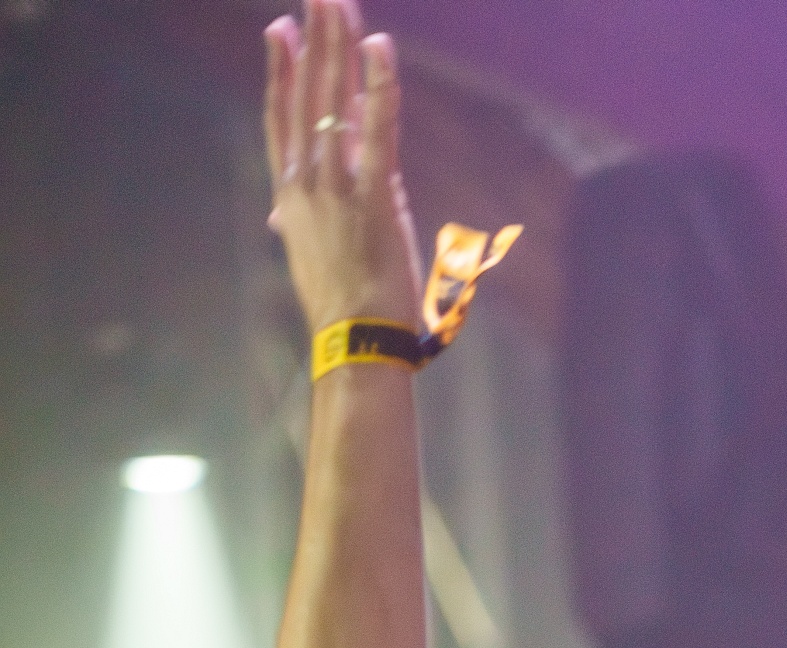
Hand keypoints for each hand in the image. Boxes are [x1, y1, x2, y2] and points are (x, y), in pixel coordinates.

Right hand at [264, 0, 421, 337]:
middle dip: (312, 39)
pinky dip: (379, 85)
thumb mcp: (308, 258)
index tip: (279, 30)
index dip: (280, 71)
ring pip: (334, 100)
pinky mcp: (373, 196)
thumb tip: (276, 215)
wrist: (354, 344)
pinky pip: (378, 130)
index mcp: (290, 196)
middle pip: (307, 95)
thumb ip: (294, 224)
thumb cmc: (339, 311)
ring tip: (337, 1)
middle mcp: (306, 182)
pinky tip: (379, 45)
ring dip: (338, 45)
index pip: (280, 119)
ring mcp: (337, 186)